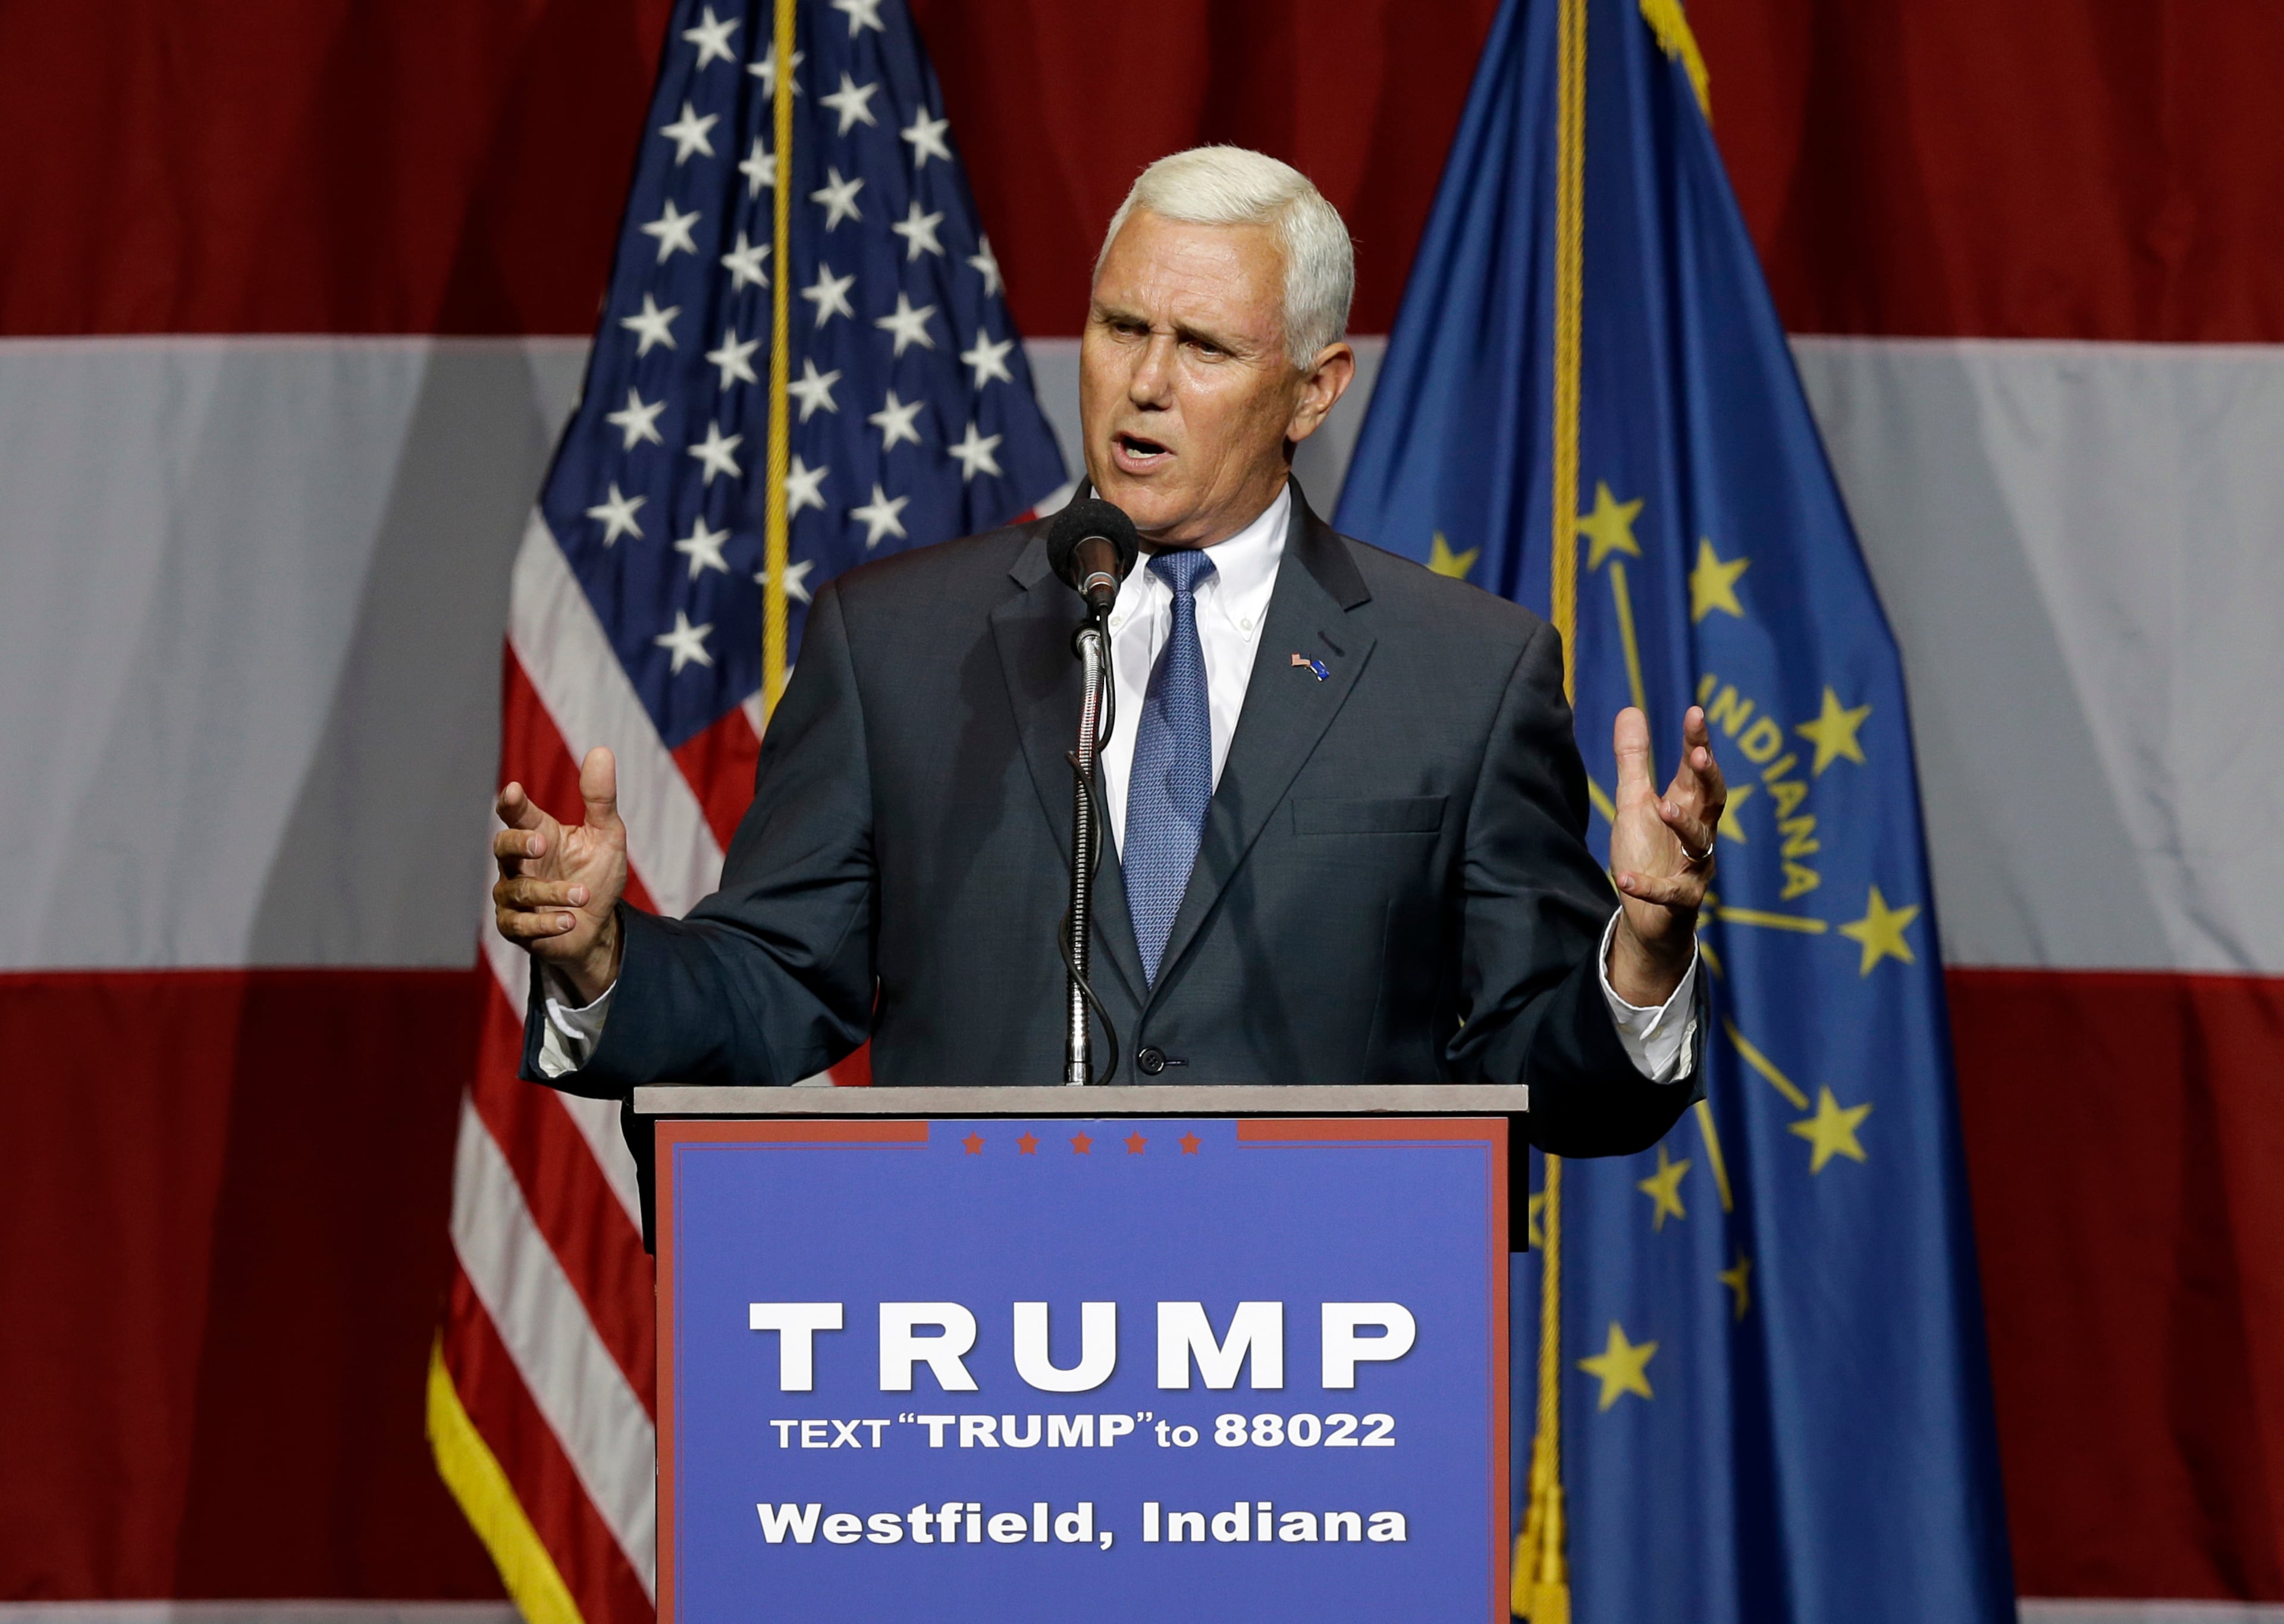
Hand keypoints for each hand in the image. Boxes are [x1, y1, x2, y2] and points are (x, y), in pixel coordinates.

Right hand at [492, 747, 628, 1003]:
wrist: (598, 926)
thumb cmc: (596, 875)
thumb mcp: (606, 836)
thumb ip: (600, 799)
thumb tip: (602, 750)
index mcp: (538, 834)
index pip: (516, 814)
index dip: (511, 803)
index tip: (513, 791)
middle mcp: (519, 863)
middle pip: (502, 847)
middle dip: (518, 843)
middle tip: (541, 843)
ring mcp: (513, 896)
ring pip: (518, 890)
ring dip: (551, 892)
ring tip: (583, 895)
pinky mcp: (515, 926)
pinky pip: (519, 925)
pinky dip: (544, 923)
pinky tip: (567, 921)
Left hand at [1606, 705, 1725, 1006]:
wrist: (1649, 917)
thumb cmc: (1648, 854)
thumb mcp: (1634, 803)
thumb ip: (1634, 761)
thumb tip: (1631, 710)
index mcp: (1687, 806)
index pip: (1696, 769)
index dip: (1698, 741)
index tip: (1695, 712)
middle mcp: (1699, 833)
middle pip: (1714, 800)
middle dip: (1708, 777)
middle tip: (1699, 755)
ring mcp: (1694, 867)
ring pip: (1700, 842)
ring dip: (1685, 824)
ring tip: (1664, 807)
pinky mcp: (1682, 900)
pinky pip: (1669, 893)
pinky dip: (1648, 886)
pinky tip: (1625, 879)